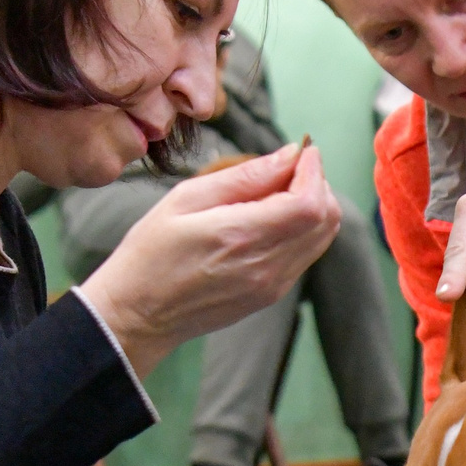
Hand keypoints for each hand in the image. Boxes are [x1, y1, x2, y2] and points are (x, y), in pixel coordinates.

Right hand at [77, 142, 342, 373]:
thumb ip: (244, 176)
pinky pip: (306, 254)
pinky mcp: (272, 295)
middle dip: (318, 184)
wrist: (139, 315)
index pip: (309, 203)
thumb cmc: (151, 253)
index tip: (303, 150)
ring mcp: (273, 286)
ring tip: (282, 188)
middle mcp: (266, 266)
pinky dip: (303, 228)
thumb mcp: (186, 199)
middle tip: (292, 166)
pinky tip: (274, 216)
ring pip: (322, 238)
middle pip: (326, 219)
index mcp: (242, 237)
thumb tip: (290, 154)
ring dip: (315, 206)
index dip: (314, 172)